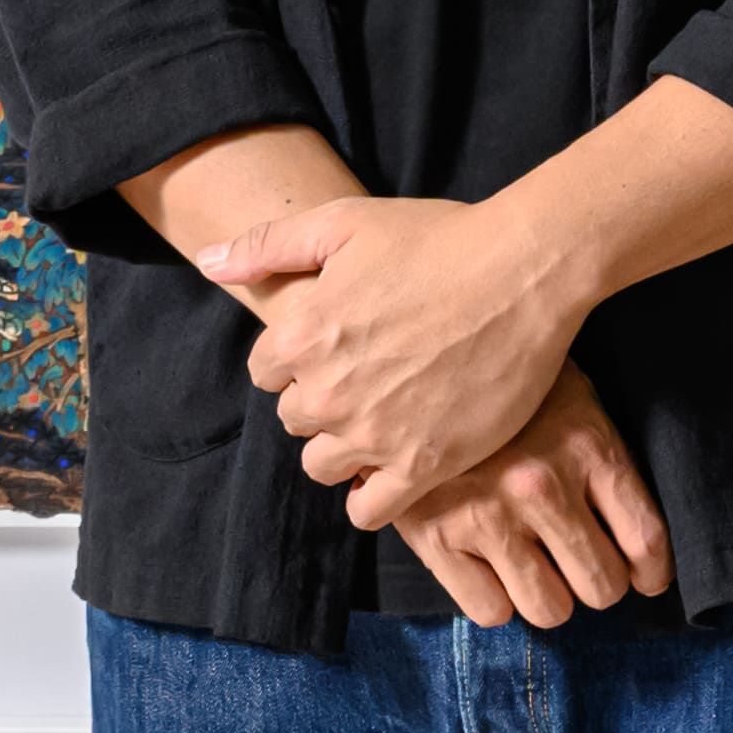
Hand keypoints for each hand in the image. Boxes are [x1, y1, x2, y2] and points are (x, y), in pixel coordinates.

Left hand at [190, 184, 592, 507]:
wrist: (524, 271)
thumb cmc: (437, 239)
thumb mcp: (343, 222)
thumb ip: (267, 246)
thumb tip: (208, 263)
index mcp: (303, 334)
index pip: (265, 373)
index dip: (296, 360)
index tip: (335, 347)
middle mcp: (329, 392)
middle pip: (294, 419)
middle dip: (320, 401)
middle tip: (366, 378)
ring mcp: (376, 433)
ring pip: (322, 466)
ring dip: (341, 447)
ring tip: (380, 420)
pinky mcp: (425, 464)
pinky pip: (369, 510)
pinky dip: (370, 497)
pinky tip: (391, 470)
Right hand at [376, 369, 669, 629]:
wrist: (408, 357)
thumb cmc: (506, 382)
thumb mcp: (572, 398)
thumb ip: (604, 460)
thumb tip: (636, 543)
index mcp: (586, 446)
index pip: (644, 543)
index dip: (650, 574)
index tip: (642, 578)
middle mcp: (541, 485)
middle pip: (601, 585)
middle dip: (596, 581)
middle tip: (579, 564)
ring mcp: (486, 514)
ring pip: (549, 608)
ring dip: (548, 596)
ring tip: (535, 568)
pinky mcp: (435, 535)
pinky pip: (490, 611)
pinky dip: (496, 598)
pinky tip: (490, 567)